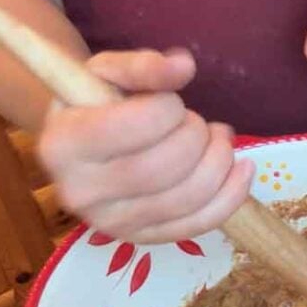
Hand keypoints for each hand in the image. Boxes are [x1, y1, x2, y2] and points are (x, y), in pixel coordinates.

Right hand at [37, 49, 254, 243]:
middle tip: (197, 122)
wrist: (83, 146)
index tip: (170, 103)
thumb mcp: (108, 72)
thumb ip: (144, 65)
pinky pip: (201, 224)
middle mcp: (81, 192)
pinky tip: (242, 168)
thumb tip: (184, 66)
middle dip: (198, 135)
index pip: (140, 125)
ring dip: (220, 160)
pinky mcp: (144, 240)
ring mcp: (113, 224)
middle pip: (168, 166)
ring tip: (218, 139)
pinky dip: (232, 195)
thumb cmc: (96, 104)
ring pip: (189, 197)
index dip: (170, 108)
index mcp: (63, 145)